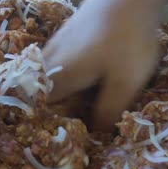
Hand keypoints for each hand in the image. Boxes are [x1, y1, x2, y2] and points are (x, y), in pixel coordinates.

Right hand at [43, 0, 163, 130]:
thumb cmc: (127, 39)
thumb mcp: (125, 83)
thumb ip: (108, 112)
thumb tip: (95, 133)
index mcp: (59, 76)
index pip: (40, 108)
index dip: (48, 123)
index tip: (64, 134)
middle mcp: (50, 60)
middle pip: (43, 92)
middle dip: (56, 108)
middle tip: (76, 120)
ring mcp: (57, 44)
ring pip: (51, 76)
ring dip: (63, 92)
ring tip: (83, 103)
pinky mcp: (68, 35)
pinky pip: (60, 63)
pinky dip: (69, 76)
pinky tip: (88, 77)